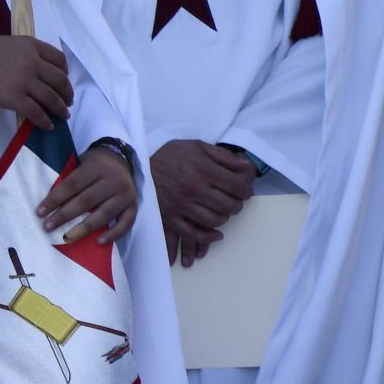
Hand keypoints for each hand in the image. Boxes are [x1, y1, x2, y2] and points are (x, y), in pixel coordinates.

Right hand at [0, 36, 72, 128]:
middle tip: (67, 101)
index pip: (59, 59)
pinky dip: (45, 121)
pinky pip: (37, 113)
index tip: (64, 80)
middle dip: (67, 93)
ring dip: (60, 109)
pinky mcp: (15, 99)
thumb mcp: (5, 44)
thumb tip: (31, 70)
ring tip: (62, 116)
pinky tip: (47, 126)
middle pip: (60, 80)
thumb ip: (22, 54)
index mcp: (30, 45)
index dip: (65, 72)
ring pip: (52, 98)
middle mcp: (33, 62)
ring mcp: (25, 81)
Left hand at [38, 149, 136, 246]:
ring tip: (67, 238)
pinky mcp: (134, 206)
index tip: (39, 212)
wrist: (121, 160)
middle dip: (64, 215)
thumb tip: (47, 203)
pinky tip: (98, 242)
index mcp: (95, 167)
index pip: (72, 184)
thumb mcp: (80, 163)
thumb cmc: (93, 166)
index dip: (55, 199)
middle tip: (47, 227)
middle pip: (86, 200)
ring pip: (104, 214)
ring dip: (84, 228)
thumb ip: (69, 179)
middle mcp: (113, 180)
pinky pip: (126, 223)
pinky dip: (113, 234)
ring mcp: (125, 194)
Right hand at [150, 138, 254, 265]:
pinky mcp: (170, 217)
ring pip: (215, 220)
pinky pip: (194, 233)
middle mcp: (194, 189)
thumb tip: (246, 165)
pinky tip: (217, 234)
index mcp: (203, 170)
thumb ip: (222, 156)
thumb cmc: (170, 156)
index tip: (244, 191)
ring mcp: (181, 205)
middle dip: (237, 204)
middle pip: (229, 205)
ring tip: (222, 212)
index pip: (236, 186)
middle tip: (234, 201)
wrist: (138, 166)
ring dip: (224, 217)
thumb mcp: (196, 146)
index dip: (246, 190)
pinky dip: (209, 237)